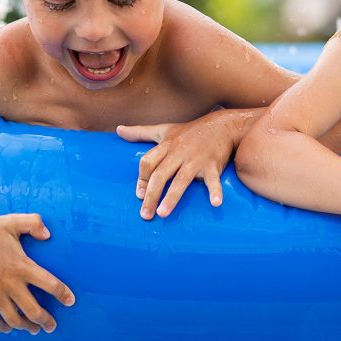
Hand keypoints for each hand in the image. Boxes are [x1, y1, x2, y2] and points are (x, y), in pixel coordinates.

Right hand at [0, 213, 74, 333]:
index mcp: (22, 266)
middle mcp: (10, 283)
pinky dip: (2, 327)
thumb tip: (48, 234)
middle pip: (33, 310)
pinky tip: (9, 328)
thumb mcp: (14, 221)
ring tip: (34, 329)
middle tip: (52, 326)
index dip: (63, 294)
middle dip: (46, 321)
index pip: (49, 284)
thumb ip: (34, 223)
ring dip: (26, 327)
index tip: (70, 301)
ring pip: (14, 319)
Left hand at [117, 111, 247, 218]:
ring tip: (163, 214)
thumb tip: (118, 130)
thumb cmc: (190, 131)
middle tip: (145, 215)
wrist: (222, 125)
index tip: (139, 195)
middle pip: (161, 174)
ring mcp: (196, 159)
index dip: (142, 179)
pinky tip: (215, 203)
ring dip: (172, 197)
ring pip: (181, 179)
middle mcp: (179, 152)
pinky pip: (213, 179)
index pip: (148, 163)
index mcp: (166, 146)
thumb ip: (140, 132)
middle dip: (151, 195)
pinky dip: (215, 191)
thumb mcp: (164, 129)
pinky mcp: (213, 164)